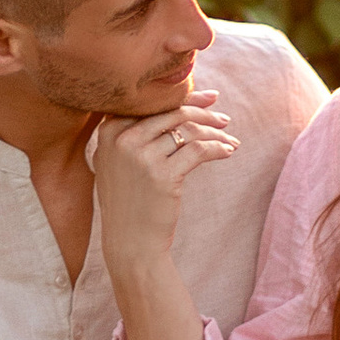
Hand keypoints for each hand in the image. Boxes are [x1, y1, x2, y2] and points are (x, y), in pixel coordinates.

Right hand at [95, 94, 236, 273]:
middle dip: (205, 113)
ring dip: (215, 133)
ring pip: (189, 130)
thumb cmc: (130, 199)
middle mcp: (122, 139)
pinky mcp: (163, 175)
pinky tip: (229, 152)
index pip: (153, 103)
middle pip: (173, 112)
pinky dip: (218, 149)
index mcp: (109, 131)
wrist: (130, 242)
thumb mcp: (121, 161)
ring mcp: (141, 157)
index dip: (185, 97)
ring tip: (230, 140)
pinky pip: (199, 150)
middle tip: (225, 120)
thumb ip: (138, 131)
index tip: (210, 98)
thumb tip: (182, 100)